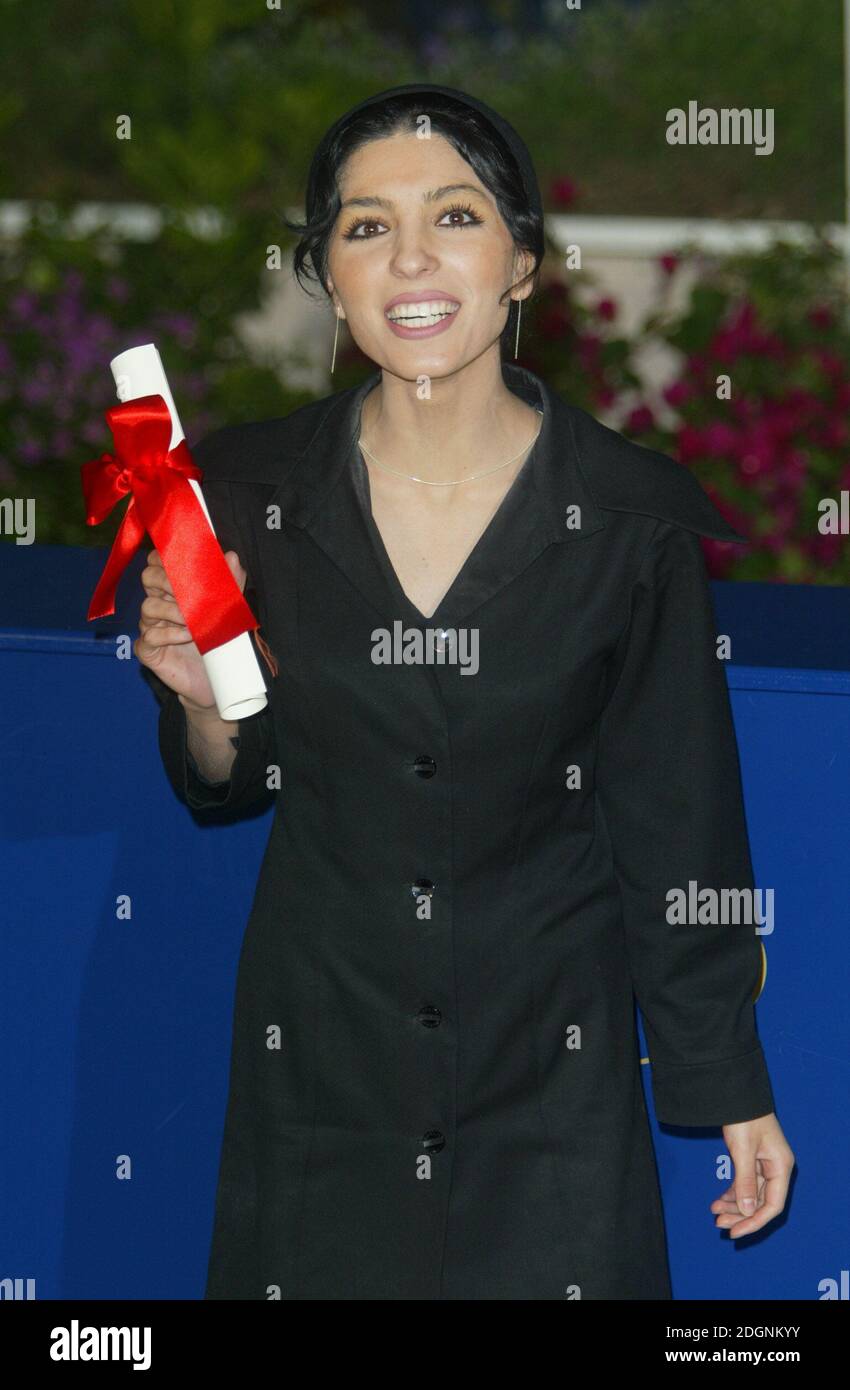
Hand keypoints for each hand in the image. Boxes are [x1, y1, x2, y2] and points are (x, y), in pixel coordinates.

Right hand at [135, 546, 246, 710]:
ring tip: (194, 622)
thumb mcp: (228, 610)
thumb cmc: (218, 641)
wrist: (214, 680)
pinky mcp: (147, 650)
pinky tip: (186, 638)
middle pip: (148, 577)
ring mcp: (150, 627)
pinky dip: (168, 635)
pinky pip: (148, 636)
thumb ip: (229, 583)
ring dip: (173, 611)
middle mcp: (158, 604)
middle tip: (189, 593)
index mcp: (173, 589)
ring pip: (148, 606)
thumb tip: (231, 556)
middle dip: (169, 581)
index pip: (157, 561)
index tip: (185, 563)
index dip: (166, 558)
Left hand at [711, 1112, 794, 1237]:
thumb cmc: (743, 1117)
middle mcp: (775, 1168)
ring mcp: (764, 1164)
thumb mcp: (743, 1150)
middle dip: (740, 1214)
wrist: (735, 1092)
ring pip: (750, 1194)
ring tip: (714, 1212)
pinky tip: (718, 1200)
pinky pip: (744, 1183)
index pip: (772, 1205)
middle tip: (719, 1223)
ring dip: (734, 1205)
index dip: (754, 1221)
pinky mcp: (752, 1159)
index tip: (735, 1231)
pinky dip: (732, 1193)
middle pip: (760, 1202)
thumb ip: (745, 1181)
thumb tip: (746, 1211)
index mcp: (781, 1167)